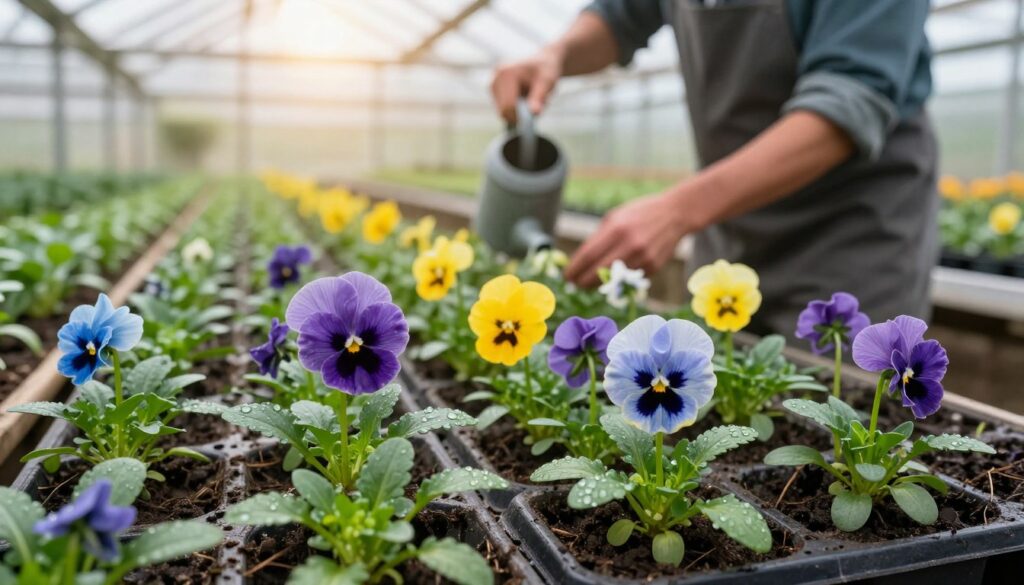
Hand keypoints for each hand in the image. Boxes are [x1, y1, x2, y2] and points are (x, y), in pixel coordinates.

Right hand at [490, 48, 563, 123]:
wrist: (540, 60)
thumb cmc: (545, 70)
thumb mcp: (547, 82)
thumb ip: (540, 97)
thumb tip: (535, 113)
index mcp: (507, 74)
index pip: (508, 106)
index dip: (520, 118)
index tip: (533, 119)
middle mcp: (495, 78)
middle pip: (503, 110)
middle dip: (519, 115)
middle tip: (535, 106)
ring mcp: (492, 83)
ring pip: (502, 111)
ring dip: (517, 112)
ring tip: (529, 99)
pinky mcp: (492, 89)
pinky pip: (502, 108)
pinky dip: (513, 108)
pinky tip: (522, 97)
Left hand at [564, 190, 695, 287]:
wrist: (675, 214)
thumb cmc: (639, 214)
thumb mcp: (615, 217)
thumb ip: (599, 238)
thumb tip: (581, 260)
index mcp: (616, 229)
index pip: (588, 255)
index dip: (575, 268)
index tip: (567, 275)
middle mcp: (629, 245)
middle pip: (598, 272)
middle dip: (583, 281)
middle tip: (575, 284)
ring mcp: (643, 258)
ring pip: (614, 280)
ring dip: (598, 284)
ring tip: (589, 283)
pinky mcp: (653, 267)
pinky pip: (630, 278)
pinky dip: (620, 279)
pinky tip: (615, 276)